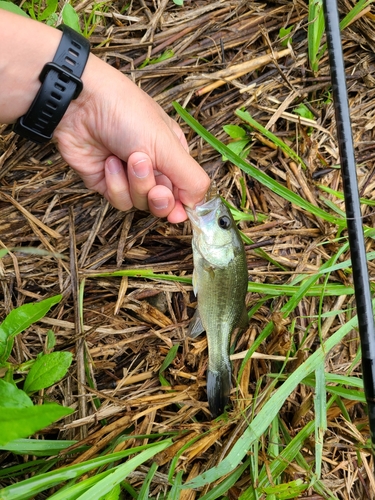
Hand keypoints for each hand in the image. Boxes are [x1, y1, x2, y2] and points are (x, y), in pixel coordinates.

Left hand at [54, 54, 209, 222]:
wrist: (80, 105)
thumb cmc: (127, 114)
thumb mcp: (167, 145)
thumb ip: (190, 178)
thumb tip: (199, 205)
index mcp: (174, 155)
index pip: (186, 190)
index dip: (184, 205)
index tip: (180, 213)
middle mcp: (154, 167)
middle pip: (164, 203)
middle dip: (159, 198)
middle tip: (157, 190)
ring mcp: (129, 177)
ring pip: (140, 203)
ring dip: (136, 184)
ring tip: (128, 159)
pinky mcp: (106, 183)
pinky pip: (119, 200)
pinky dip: (115, 183)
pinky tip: (109, 161)